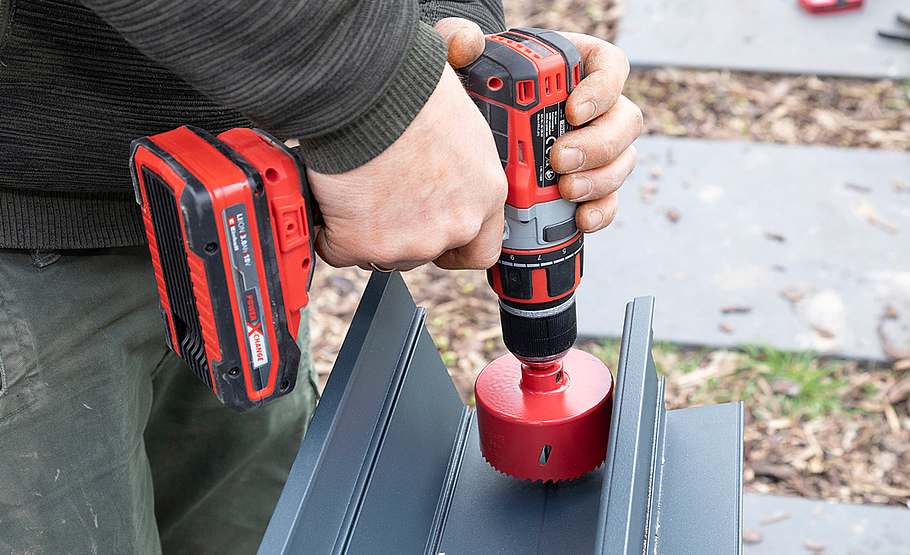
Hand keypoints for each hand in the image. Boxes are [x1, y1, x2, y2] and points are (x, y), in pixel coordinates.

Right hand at [307, 65, 506, 270]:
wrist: (368, 89)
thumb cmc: (413, 88)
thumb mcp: (463, 117)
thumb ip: (464, 149)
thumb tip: (465, 71)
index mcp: (485, 193)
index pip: (481, 249)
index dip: (454, 247)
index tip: (437, 237)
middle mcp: (455, 224)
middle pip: (424, 250)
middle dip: (400, 230)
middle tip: (380, 195)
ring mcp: (411, 241)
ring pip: (381, 251)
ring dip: (365, 228)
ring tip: (354, 185)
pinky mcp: (364, 245)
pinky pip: (338, 247)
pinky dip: (328, 227)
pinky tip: (330, 194)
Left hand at [436, 20, 641, 232]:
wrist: (474, 131)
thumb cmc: (477, 90)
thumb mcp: (464, 62)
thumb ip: (458, 43)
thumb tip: (466, 42)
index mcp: (577, 68)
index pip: (611, 67)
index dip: (602, 89)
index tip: (573, 111)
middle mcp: (597, 108)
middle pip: (624, 120)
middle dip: (598, 144)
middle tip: (559, 158)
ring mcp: (599, 148)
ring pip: (622, 161)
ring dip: (599, 180)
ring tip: (565, 190)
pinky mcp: (591, 183)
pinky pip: (610, 199)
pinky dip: (600, 211)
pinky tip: (581, 219)